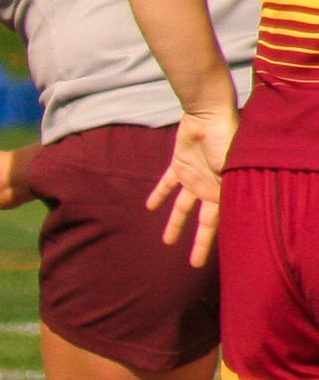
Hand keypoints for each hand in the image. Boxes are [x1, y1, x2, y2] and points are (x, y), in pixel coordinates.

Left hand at [148, 109, 236, 267]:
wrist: (209, 116)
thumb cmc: (225, 142)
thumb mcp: (229, 171)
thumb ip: (223, 192)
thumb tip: (224, 216)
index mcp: (223, 192)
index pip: (215, 224)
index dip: (207, 243)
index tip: (200, 263)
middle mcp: (209, 188)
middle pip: (202, 221)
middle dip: (197, 241)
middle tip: (191, 263)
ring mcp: (194, 177)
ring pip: (182, 206)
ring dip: (175, 222)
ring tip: (167, 241)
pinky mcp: (179, 165)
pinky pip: (167, 184)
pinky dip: (158, 194)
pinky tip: (149, 207)